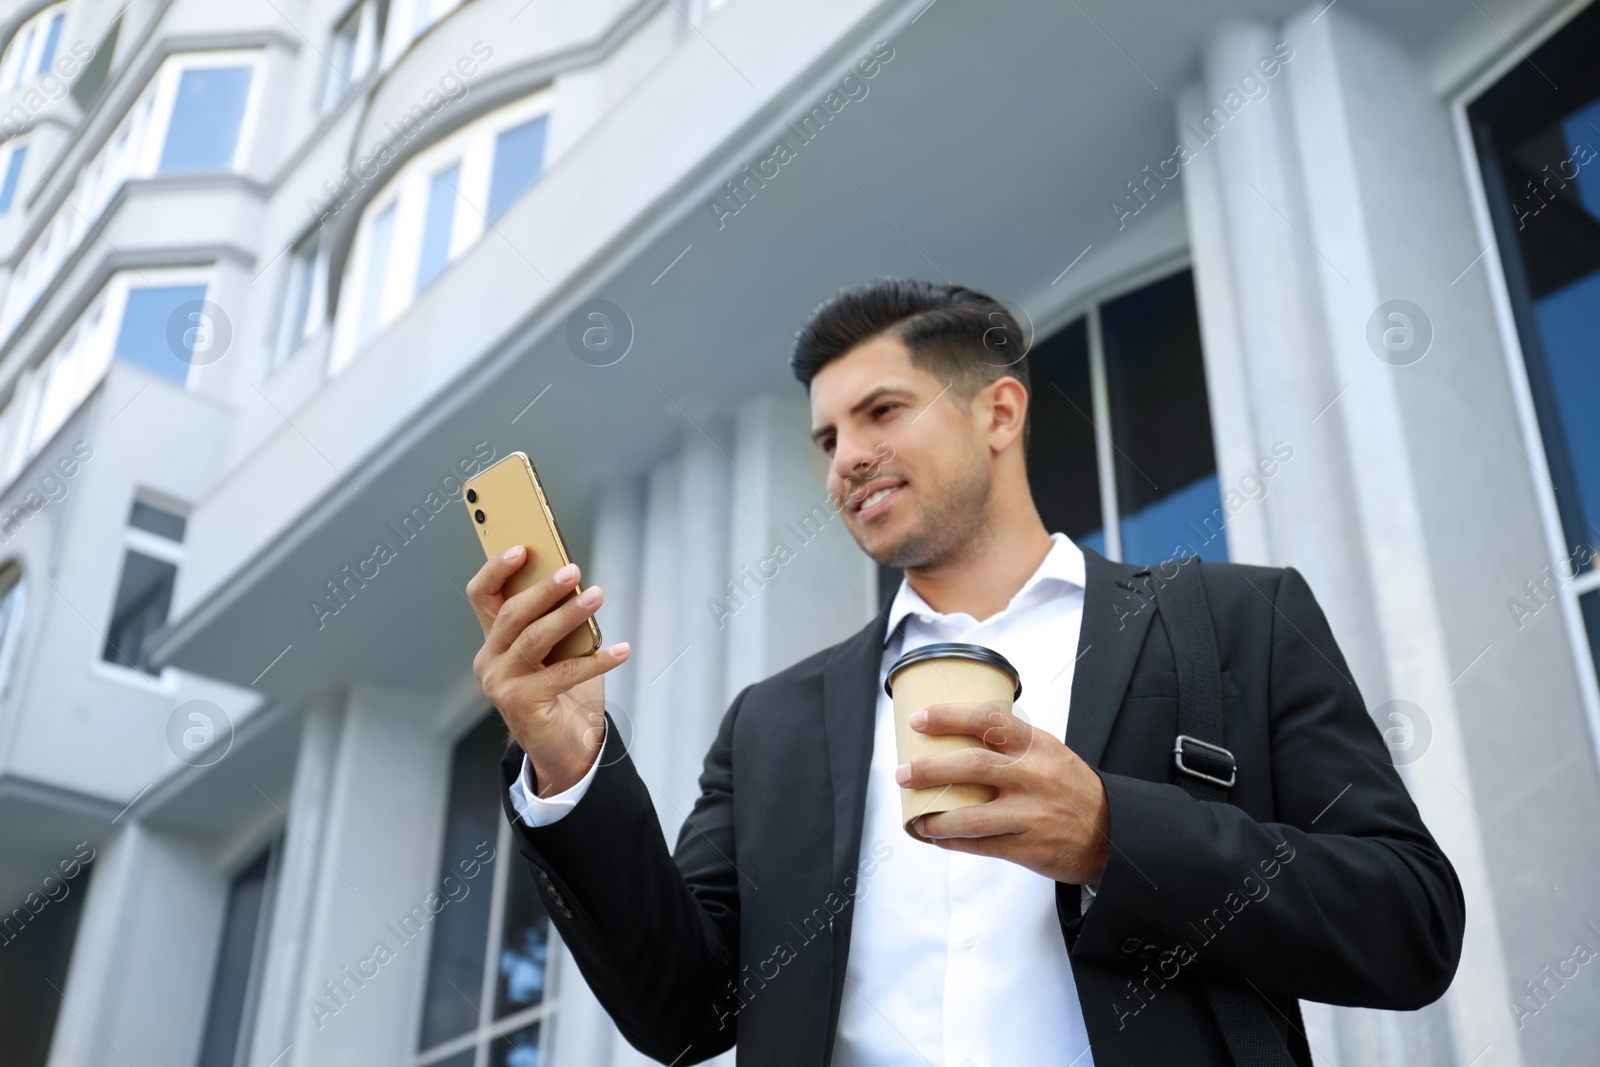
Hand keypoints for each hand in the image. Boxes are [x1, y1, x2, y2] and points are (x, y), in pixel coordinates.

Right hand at [467, 545, 630, 795]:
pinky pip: (563, 674)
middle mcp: (489, 659)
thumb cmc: (563, 691)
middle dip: (544, 589)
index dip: (497, 569)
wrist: (566, 747)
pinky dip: (597, 660)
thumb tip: (575, 583)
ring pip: (534, 640)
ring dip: (569, 615)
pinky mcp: (520, 704)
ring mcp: (500, 683)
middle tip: (574, 571)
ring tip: (597, 596)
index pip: (481, 595)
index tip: (523, 548)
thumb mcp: (556, 649)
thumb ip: (554, 620)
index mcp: (493, 639)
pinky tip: (622, 650)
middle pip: (511, 614)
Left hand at [893, 701, 1111, 884]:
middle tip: (903, 772)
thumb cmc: (1072, 789)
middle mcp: (1033, 776)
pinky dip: (952, 842)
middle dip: (928, 769)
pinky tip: (936, 837)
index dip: (948, 716)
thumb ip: (1012, 744)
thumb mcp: (1050, 753)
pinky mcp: (1028, 847)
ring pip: (970, 816)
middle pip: (971, 766)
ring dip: (935, 817)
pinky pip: (980, 845)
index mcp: (1037, 746)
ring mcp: (1030, 814)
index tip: (919, 720)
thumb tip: (958, 734)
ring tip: (916, 815)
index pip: (988, 720)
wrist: (1112, 832)